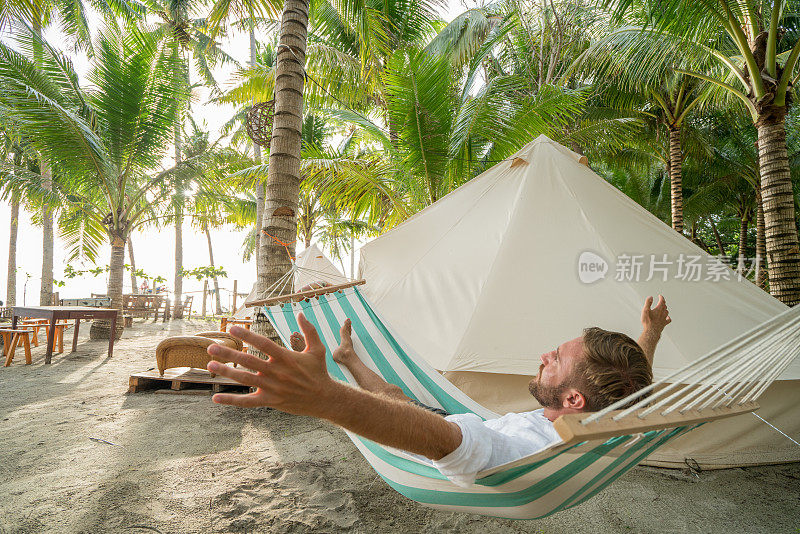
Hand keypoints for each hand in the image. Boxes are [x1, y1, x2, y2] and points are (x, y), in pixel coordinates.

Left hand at [206, 313, 338, 417]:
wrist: (324, 398)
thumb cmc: (319, 372)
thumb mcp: (317, 349)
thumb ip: (309, 330)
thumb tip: (301, 313)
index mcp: (286, 357)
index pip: (263, 344)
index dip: (247, 335)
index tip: (232, 328)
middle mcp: (277, 372)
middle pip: (248, 361)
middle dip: (229, 353)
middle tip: (211, 347)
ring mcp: (272, 388)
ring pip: (245, 379)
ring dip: (226, 372)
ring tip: (210, 364)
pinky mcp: (270, 401)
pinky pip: (247, 402)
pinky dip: (231, 400)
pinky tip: (216, 397)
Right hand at [641, 295, 670, 334]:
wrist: (651, 331)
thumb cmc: (648, 321)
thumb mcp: (645, 310)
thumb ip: (648, 303)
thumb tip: (651, 297)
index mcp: (659, 309)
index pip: (662, 301)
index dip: (661, 298)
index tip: (660, 296)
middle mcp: (663, 313)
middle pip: (665, 306)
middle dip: (663, 303)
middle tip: (661, 301)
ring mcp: (664, 319)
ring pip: (667, 312)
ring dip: (665, 309)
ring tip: (663, 308)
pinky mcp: (664, 324)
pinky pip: (668, 320)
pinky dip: (668, 317)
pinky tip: (667, 317)